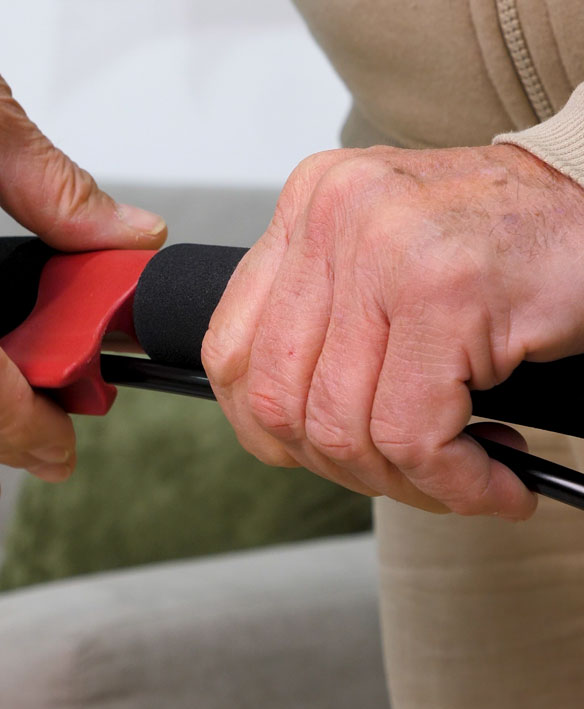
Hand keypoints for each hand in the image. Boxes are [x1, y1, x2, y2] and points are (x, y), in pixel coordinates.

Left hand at [202, 144, 583, 518]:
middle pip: (280, 401)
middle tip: (403, 476)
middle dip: (342, 466)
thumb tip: (276, 426)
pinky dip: (452, 483)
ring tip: (458, 477)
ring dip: (404, 482)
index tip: (311, 455)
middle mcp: (333, 216)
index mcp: (306, 207)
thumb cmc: (496, 248)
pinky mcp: (443, 294)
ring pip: (342, 427)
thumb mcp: (381, 264)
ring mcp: (384, 250)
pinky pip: (412, 437)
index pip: (230, 350)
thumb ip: (321, 326)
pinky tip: (492, 480)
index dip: (262, 428)